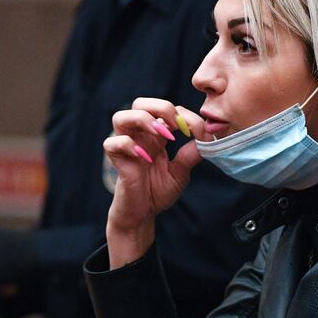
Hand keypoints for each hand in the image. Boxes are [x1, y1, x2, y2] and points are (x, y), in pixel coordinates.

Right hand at [104, 98, 210, 263]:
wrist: (142, 214)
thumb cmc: (158, 192)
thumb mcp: (181, 172)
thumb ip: (190, 154)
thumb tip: (206, 137)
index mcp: (155, 135)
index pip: (166, 111)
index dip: (185, 115)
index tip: (201, 133)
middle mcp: (138, 137)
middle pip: (140, 103)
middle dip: (161, 107)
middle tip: (177, 125)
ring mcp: (125, 147)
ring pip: (120, 117)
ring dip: (142, 120)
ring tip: (161, 135)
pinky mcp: (116, 162)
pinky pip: (112, 144)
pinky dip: (127, 145)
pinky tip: (145, 158)